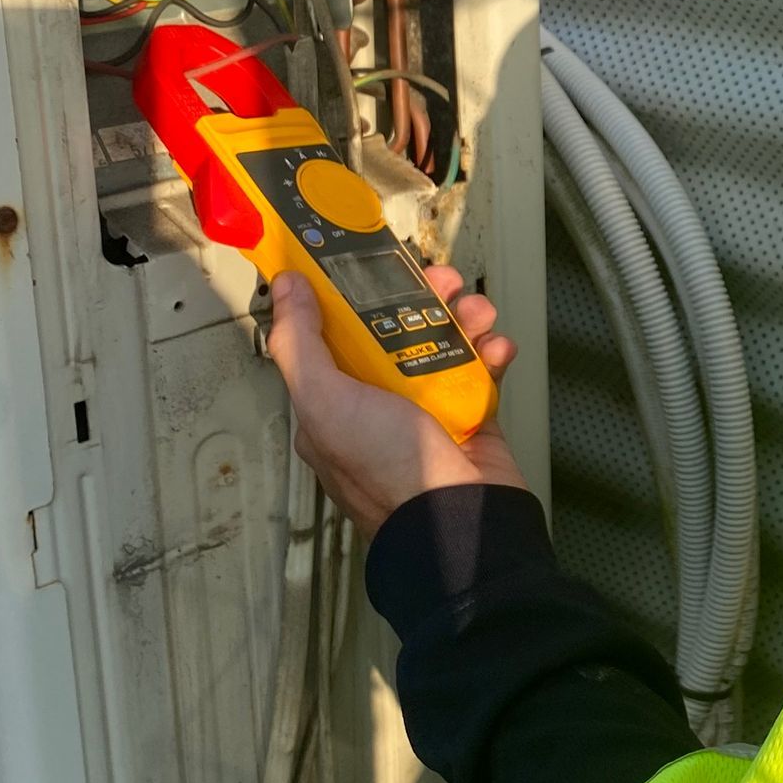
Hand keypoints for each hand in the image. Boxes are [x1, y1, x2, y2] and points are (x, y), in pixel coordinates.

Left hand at [265, 267, 527, 538]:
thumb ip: (300, 342)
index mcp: (332, 406)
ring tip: (478, 313)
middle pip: (394, 332)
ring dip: (464, 319)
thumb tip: (285, 290)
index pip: (334, 336)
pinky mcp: (470, 417)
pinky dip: (492, 354)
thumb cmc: (388, 468)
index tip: (372, 264)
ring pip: (442, 344)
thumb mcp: (325, 401)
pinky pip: (480, 371)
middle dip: (420, 299)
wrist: (461, 519)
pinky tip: (497, 347)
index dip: (351, 295)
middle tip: (443, 280)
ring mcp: (426, 411)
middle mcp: (376, 407)